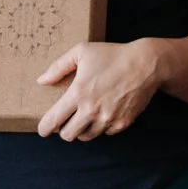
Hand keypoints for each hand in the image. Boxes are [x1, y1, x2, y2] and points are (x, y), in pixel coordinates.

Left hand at [33, 40, 162, 140]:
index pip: (54, 121)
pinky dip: (101, 127)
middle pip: (68, 135)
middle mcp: (91, 111)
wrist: (145, 64)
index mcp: (78, 94)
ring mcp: (108, 119)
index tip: (43, 129)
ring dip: (82, 130)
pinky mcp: (122, 123)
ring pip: (86, 137)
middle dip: (63, 130)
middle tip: (65, 121)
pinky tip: (102, 114)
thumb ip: (58, 67)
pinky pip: (105, 133)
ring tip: (84, 117)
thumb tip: (42, 81)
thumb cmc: (112, 55)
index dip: (44, 128)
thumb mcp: (81, 52)